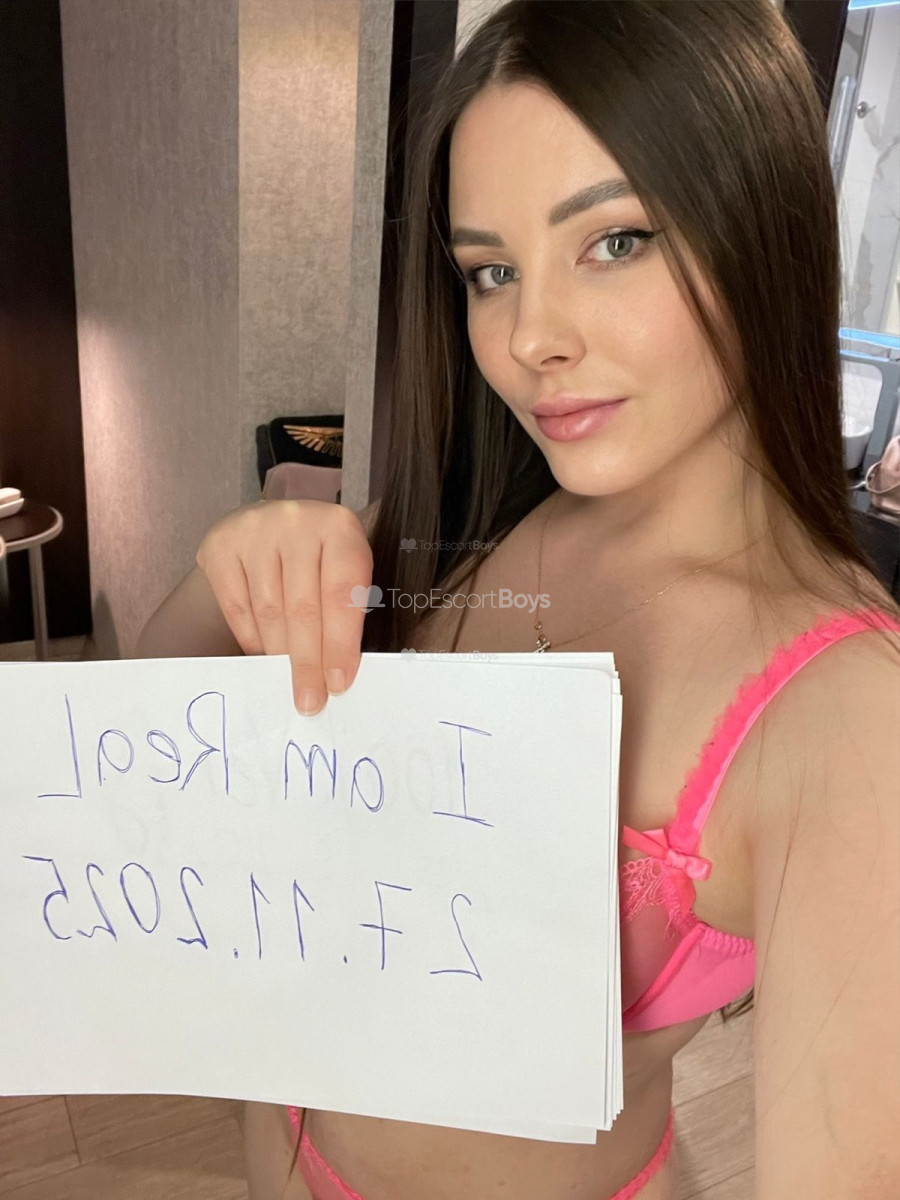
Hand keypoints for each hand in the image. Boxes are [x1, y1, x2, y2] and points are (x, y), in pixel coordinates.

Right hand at [195, 499, 373, 714]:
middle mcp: (297, 521)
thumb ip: (347, 612)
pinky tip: (263, 655)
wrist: (272, 524)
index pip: (342, 594)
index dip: (340, 644)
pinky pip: (237, 607)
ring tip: (286, 681)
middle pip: (303, 607)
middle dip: (307, 663)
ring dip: (279, 655)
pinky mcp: (221, 546)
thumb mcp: (345, 570)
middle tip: (309, 701)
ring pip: (268, 611)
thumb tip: (338, 675)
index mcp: (340, 527)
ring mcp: (255, 530)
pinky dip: (252, 639)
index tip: (338, 684)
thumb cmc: (319, 558)